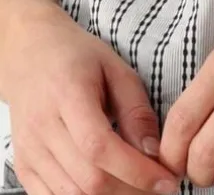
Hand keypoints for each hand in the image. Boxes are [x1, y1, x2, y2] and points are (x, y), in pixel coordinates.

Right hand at [2, 0, 182, 194]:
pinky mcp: (23, 166)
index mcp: (67, 94)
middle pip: (88, 179)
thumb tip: (154, 152)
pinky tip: (109, 187)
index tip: (167, 181)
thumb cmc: (78, 57)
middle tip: (159, 184)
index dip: (136, 171)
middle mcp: (42, 127)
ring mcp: (29, 150)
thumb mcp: (116, 69)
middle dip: (131, 189)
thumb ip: (136, 109)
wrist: (31, 55)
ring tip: (137, 184)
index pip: (100, 147)